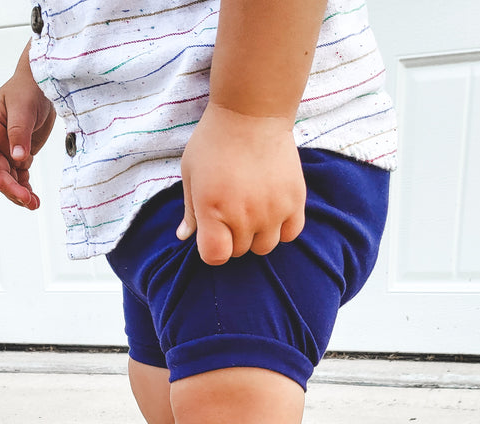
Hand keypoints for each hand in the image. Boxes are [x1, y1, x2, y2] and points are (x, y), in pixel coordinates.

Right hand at [0, 55, 55, 209]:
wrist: (43, 85)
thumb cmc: (28, 88)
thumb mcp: (22, 106)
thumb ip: (19, 132)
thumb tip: (18, 157)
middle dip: (10, 187)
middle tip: (26, 200)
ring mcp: (8, 150)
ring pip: (9, 178)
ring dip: (19, 193)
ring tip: (33, 204)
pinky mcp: (21, 155)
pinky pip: (21, 176)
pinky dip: (26, 188)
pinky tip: (34, 199)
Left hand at [177, 103, 305, 265]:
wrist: (252, 111)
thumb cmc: (215, 141)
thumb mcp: (191, 173)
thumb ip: (190, 210)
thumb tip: (184, 237)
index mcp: (212, 210)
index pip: (215, 256)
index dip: (212, 248)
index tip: (213, 232)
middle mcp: (243, 215)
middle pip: (240, 251)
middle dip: (233, 237)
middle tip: (232, 209)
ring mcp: (272, 210)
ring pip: (265, 246)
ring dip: (257, 235)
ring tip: (252, 209)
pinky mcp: (295, 201)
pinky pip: (290, 234)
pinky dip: (281, 228)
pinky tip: (272, 210)